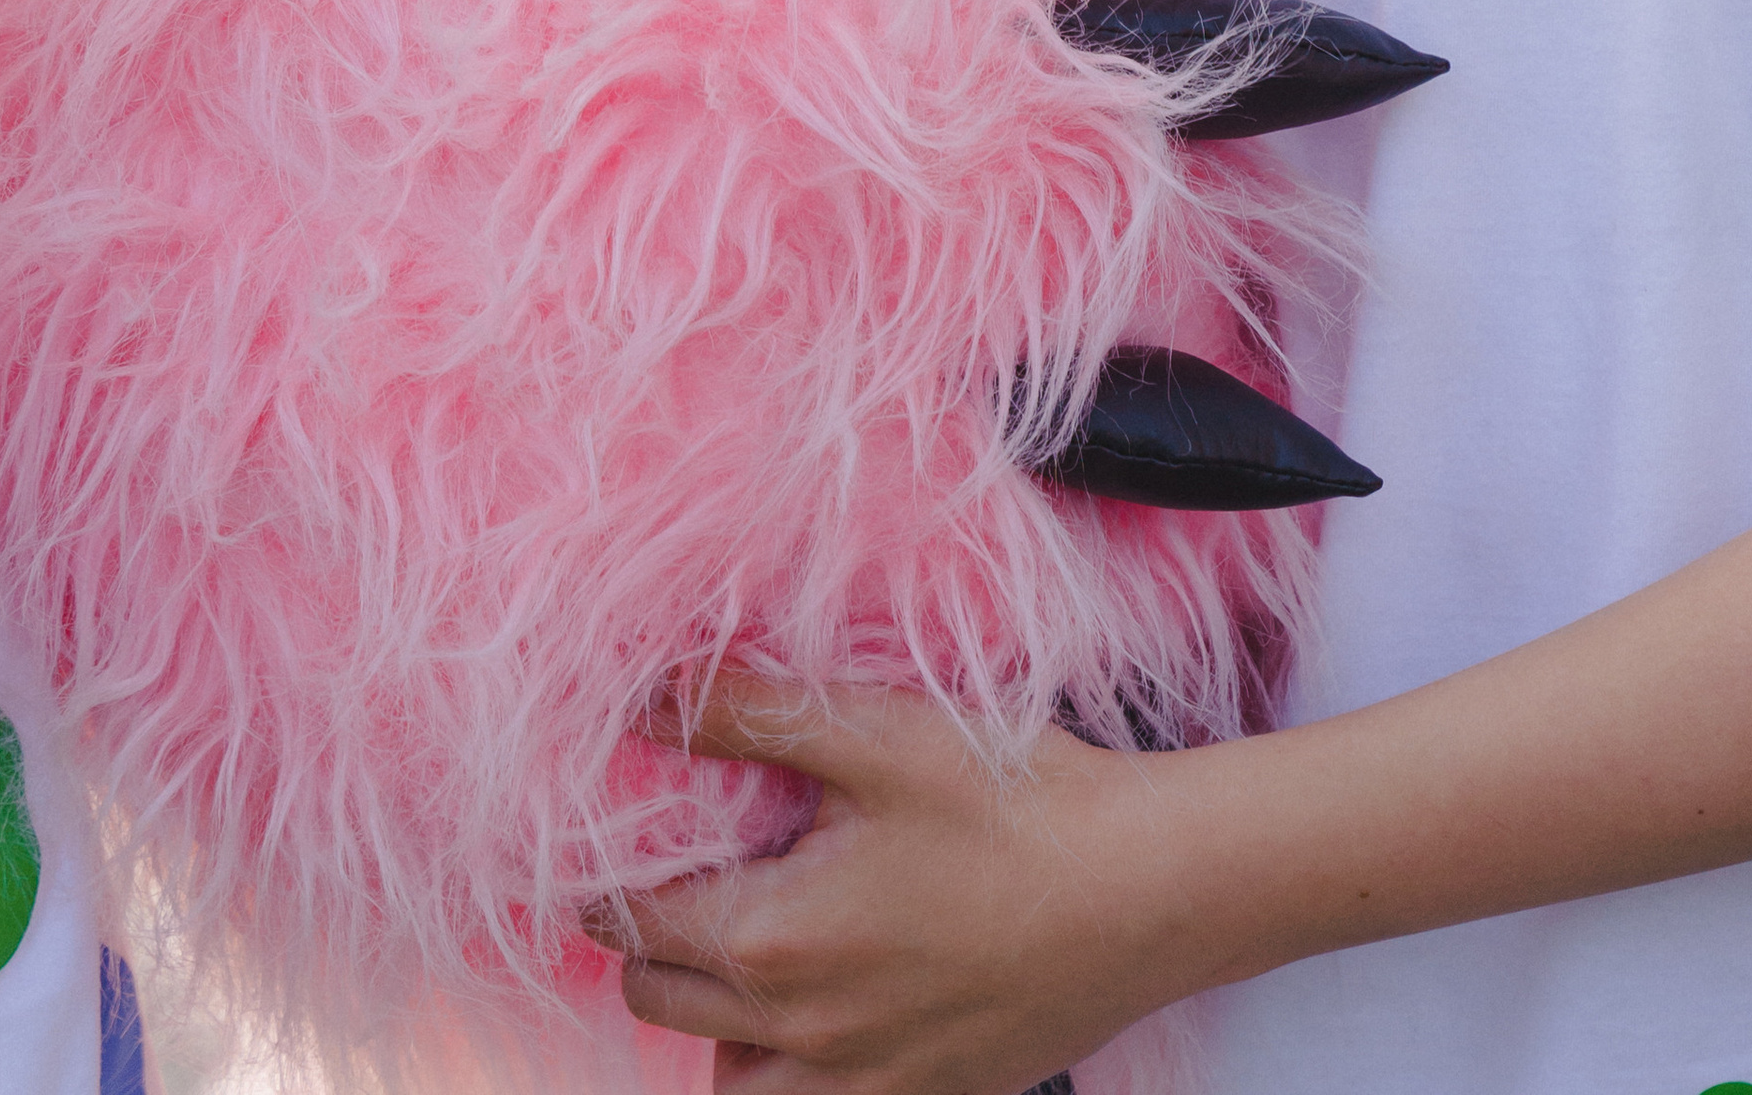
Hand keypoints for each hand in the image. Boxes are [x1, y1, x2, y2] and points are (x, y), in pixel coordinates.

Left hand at [591, 675, 1186, 1094]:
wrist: (1147, 891)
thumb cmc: (1018, 802)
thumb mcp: (880, 732)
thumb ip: (748, 713)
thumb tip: (640, 696)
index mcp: (773, 939)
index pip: (624, 918)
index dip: (604, 866)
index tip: (621, 823)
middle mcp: (798, 1035)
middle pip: (654, 997)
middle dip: (651, 934)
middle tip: (691, 865)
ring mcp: (858, 1087)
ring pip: (721, 1078)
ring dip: (712, 1015)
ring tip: (751, 940)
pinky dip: (784, 1068)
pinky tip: (821, 1002)